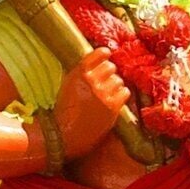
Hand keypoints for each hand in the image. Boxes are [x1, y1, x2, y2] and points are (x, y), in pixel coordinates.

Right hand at [50, 43, 131, 166]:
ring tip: (106, 95)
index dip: (104, 54)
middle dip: (108, 74)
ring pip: (119, 80)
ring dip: (114, 86)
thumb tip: (94, 60)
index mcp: (79, 73)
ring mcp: (103, 94)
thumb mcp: (67, 84)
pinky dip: (121, 96)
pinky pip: (125, 92)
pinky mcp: (113, 107)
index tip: (106, 56)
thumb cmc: (64, 111)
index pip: (99, 53)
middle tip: (104, 82)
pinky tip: (113, 101)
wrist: (65, 134)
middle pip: (111, 67)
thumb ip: (80, 71)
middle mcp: (92, 81)